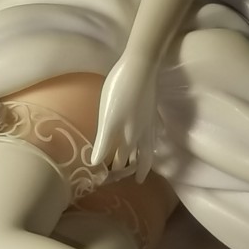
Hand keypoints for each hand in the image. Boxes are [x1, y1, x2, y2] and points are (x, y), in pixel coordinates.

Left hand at [91, 53, 158, 181]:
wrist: (141, 67)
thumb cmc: (120, 92)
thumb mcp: (108, 119)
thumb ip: (104, 142)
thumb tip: (96, 164)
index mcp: (130, 137)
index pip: (121, 162)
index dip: (113, 173)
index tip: (106, 181)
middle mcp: (142, 134)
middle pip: (136, 158)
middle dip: (129, 169)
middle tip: (123, 179)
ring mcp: (149, 123)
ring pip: (146, 148)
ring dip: (141, 160)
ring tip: (138, 169)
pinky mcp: (151, 113)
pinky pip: (151, 137)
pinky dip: (148, 145)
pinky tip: (148, 142)